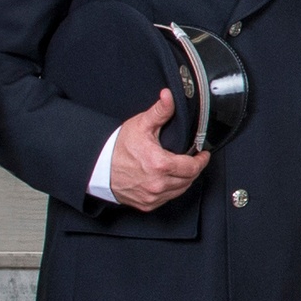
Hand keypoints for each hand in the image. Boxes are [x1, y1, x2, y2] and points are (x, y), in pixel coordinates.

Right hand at [104, 93, 208, 210]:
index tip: (203, 155)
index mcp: (160, 165)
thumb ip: (160, 111)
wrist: (98, 167)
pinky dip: (171, 189)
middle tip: (193, 159)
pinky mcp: (147, 204)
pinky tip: (168, 179)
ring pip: (180, 190)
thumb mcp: (141, 125)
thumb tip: (169, 96)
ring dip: (184, 180)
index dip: (201, 160)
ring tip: (182, 168)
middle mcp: (157, 184)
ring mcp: (152, 196)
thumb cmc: (117, 148)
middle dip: (193, 168)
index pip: (193, 167)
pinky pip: (168, 198)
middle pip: (189, 179)